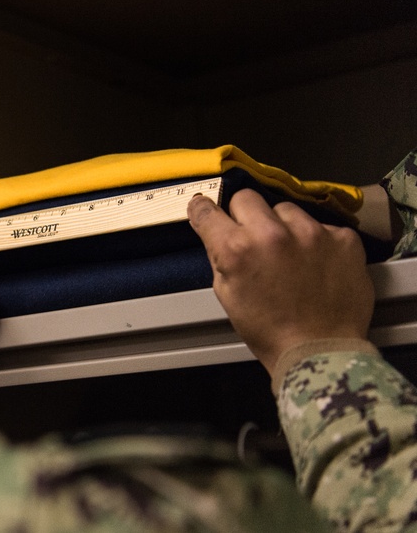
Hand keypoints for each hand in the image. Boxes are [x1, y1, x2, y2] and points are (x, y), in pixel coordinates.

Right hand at [187, 189, 374, 375]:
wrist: (320, 350)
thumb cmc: (268, 329)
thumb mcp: (227, 293)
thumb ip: (221, 255)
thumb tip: (217, 231)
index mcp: (236, 249)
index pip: (207, 210)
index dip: (203, 210)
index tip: (206, 210)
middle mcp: (272, 233)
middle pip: (247, 198)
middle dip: (245, 215)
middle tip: (253, 237)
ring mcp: (312, 233)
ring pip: (286, 210)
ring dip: (283, 226)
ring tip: (290, 253)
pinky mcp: (343, 239)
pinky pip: (322, 226)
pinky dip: (316, 240)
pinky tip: (316, 263)